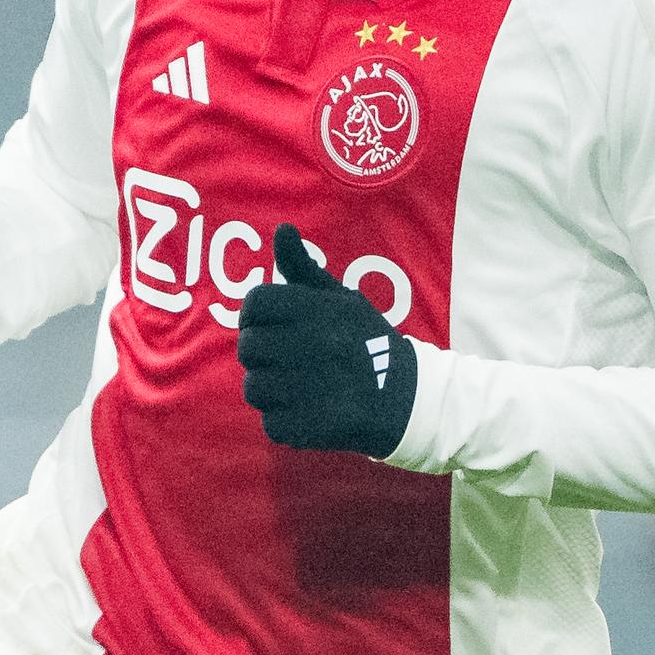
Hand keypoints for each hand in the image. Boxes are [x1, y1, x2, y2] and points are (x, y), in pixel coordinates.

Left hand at [237, 224, 417, 457]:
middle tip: (284, 360)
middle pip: (247, 347)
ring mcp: (312, 386)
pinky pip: (270, 423)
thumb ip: (304, 267)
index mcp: (319, 309)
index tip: (268, 326)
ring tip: (295, 387)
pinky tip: (307, 411)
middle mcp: (315, 343)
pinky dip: (284, 421)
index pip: (255, 303)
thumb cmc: (366, 341)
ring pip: (253, 387)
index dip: (253, 316)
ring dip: (269, 390)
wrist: (407, 398)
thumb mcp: (342, 298)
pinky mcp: (311, 425)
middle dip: (259, 355)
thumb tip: (281, 229)